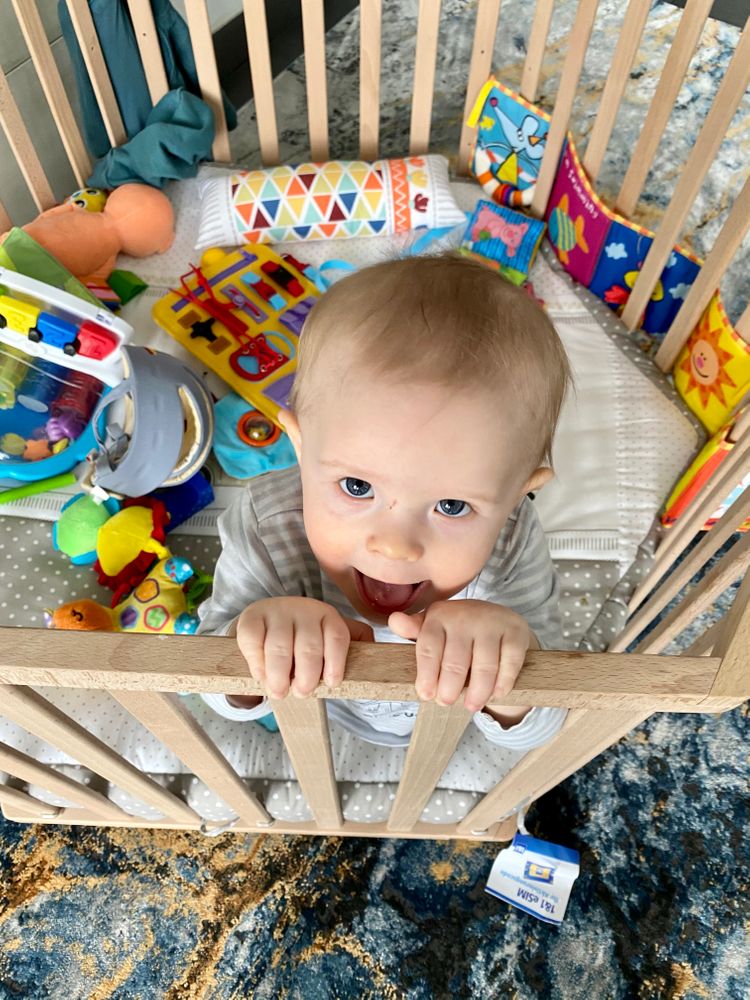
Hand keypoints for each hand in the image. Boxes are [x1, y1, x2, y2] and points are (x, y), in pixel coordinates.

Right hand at [235, 597, 373, 699]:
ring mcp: (277, 612)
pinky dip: (257, 662)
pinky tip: (261, 675)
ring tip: (280, 691)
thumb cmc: (305, 636)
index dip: (336, 663)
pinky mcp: (251, 618)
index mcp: (328, 616)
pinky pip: (253, 640)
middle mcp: (304, 609)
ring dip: (280, 674)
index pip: (337, 637)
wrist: (267, 621)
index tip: (331, 684)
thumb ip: (354, 643)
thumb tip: (375, 654)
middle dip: (307, 675)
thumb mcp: (330, 636)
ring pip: (280, 646)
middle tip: (302, 693)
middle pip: (309, 646)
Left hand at [389, 599, 533, 715]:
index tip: (426, 695)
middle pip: (455, 660)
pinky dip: (502, 683)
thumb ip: (412, 630)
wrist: (498, 620)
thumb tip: (394, 620)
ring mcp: (492, 623)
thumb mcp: (432, 629)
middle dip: (449, 687)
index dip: (426, 675)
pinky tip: (496, 694)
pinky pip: (510, 663)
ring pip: (484, 665)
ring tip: (471, 705)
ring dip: (477, 691)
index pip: (429, 648)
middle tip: (446, 702)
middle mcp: (465, 615)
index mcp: (439, 615)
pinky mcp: (515, 632)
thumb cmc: (456, 632)